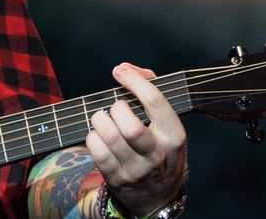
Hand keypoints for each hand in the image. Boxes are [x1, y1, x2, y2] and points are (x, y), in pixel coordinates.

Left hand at [85, 63, 186, 215]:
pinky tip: (98, 135)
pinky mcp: (117, 179)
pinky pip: (97, 153)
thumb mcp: (166, 121)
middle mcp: (156, 154)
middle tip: (116, 107)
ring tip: (103, 118)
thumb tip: (123, 68)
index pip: (155, 102)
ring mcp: (136, 170)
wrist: (159, 196)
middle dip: (117, 108)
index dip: (134, 81)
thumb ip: (149, 87)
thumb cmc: (160, 147)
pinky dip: (92, 137)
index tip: (120, 73)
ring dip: (100, 120)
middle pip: (131, 126)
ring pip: (110, 138)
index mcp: (174, 135)